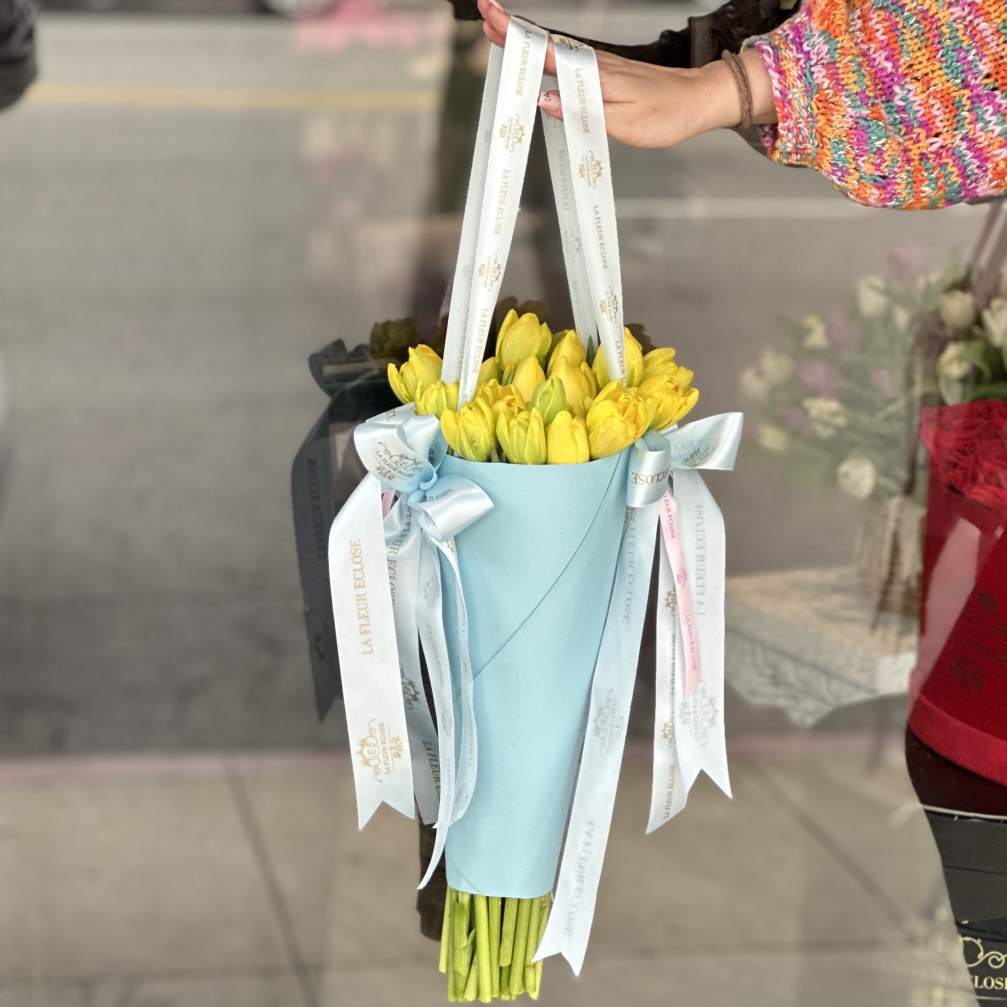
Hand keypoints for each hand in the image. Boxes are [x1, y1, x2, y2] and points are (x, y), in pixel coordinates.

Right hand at [477, 0, 775, 148]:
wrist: (698, 100)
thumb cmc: (667, 115)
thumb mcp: (625, 123)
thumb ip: (583, 112)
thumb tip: (545, 101)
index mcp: (593, 74)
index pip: (546, 51)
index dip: (516, 36)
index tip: (491, 18)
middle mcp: (594, 64)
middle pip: (544, 44)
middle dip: (513, 29)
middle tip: (484, 15)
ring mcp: (599, 66)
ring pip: (554, 49)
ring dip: (525, 39)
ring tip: (499, 30)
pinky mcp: (604, 73)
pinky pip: (567, 60)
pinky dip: (545, 53)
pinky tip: (537, 54)